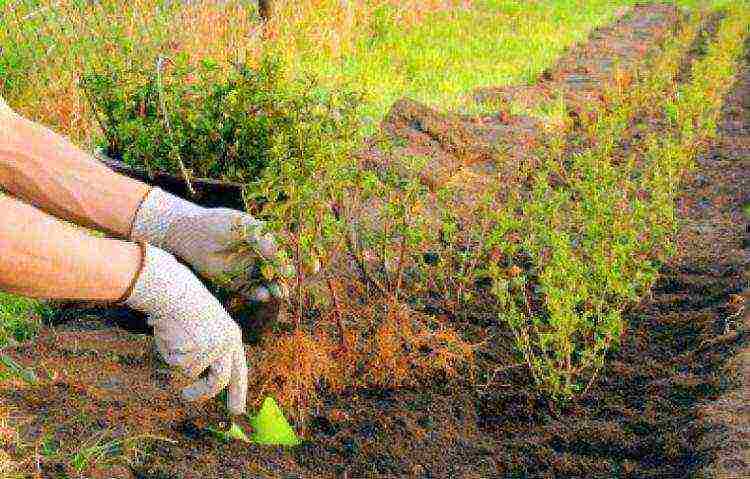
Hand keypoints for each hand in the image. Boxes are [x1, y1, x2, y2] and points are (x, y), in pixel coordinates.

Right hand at [124, 244, 247, 414]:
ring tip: (175, 338)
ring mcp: (212, 347)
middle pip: (219, 381)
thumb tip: (203, 381)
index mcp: (233, 337)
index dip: (239, 392)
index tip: (237, 411)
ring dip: (178, 360)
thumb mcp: (206, 329)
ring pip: (191, 372)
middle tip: (187, 395)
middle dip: (202, 393)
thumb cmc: (184, 308)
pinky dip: (169, 353)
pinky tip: (170, 335)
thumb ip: (210, 353)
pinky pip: (177, 364)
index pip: (239, 370)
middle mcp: (227, 344)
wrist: (174, 290)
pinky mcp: (196, 349)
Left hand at [130, 188, 290, 301]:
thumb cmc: (219, 224)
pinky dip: (260, 294)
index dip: (302, 260)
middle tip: (294, 284)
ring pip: (269, 283)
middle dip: (289, 279)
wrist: (190, 233)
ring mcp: (249, 270)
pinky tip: (264, 294)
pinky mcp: (235, 283)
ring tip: (281, 294)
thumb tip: (287, 265)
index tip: (313, 266)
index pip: (289, 251)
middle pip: (281, 271)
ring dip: (277, 289)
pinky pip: (252, 291)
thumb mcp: (246, 228)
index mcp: (266, 239)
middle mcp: (260, 256)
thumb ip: (266, 244)